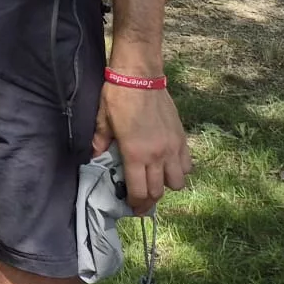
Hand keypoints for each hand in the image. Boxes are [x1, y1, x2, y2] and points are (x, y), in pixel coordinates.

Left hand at [93, 80, 190, 213]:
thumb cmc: (118, 96)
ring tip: (156, 179)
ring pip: (178, 182)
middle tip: (141, 200)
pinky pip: (187, 165)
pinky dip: (179, 170)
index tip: (131, 207)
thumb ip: (100, 142)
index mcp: (135, 153)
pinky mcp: (182, 138)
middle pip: (159, 192)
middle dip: (149, 200)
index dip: (135, 204)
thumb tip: (95, 158)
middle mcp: (157, 155)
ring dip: (166, 185)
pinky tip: (168, 164)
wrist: (140, 75)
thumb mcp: (103, 120)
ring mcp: (173, 148)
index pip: (139, 191)